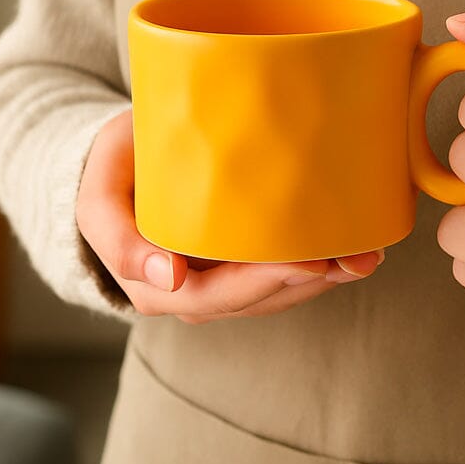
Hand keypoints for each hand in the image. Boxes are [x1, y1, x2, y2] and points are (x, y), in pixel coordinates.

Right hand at [76, 109, 383, 323]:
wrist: (120, 165)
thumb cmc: (114, 170)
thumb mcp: (98, 194)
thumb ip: (116, 235)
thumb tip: (168, 279)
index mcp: (154, 283)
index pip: (216, 294)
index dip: (265, 282)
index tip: (310, 261)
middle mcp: (191, 292)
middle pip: (258, 298)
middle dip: (310, 279)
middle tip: (355, 255)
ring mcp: (219, 280)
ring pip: (277, 293)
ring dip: (324, 277)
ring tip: (366, 253)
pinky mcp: (240, 264)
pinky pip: (281, 276)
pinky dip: (318, 265)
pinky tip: (351, 247)